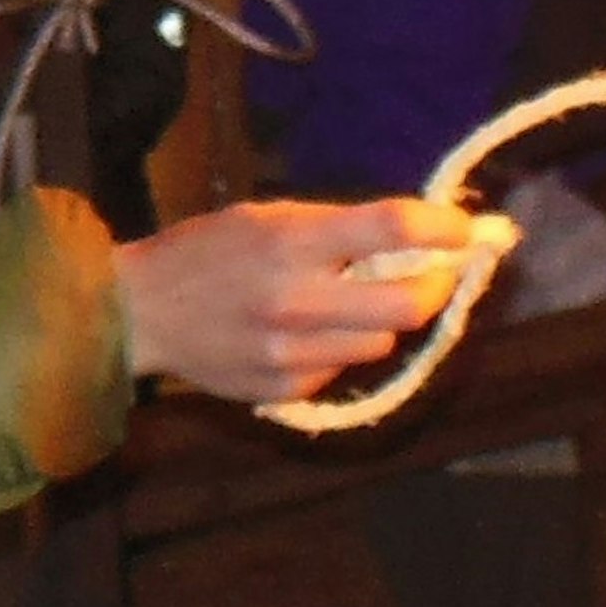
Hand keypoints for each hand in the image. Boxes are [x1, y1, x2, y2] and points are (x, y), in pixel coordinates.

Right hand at [113, 194, 473, 402]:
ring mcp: (289, 353)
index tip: (467, 229)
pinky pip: (340, 370)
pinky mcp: (281, 390)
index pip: (393, 228)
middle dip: (435, 286)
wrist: (138, 313)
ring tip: (353, 301)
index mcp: (292, 241)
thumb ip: (340, 228)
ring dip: (383, 321)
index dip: (444, 227)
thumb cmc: (208, 251)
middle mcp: (297, 300)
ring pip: (380, 344)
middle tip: (437, 273)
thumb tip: (422, 234)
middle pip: (408, 304)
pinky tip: (309, 333)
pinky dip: (340, 350)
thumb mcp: (269, 217)